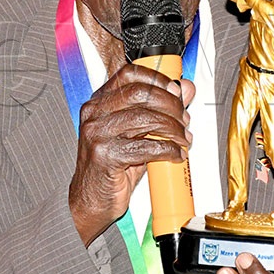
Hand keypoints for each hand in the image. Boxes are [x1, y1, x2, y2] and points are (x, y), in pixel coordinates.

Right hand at [69, 63, 194, 245]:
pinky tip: (175, 155)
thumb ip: (159, 110)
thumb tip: (185, 89)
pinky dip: (167, 150)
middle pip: (140, 94)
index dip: (158, 79)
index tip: (176, 91)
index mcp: (99, 102)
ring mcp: (97, 133)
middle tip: (184, 119)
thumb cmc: (111, 166)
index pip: (129, 74)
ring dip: (173, 129)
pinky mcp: (105, 156)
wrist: (89, 200)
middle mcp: (94, 113)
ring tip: (182, 139)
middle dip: (170, 105)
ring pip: (145, 118)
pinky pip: (145, 147)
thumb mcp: (137, 133)